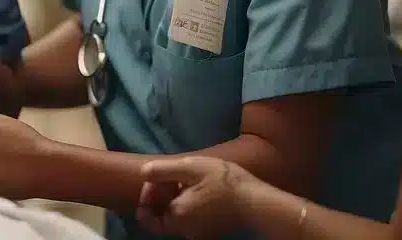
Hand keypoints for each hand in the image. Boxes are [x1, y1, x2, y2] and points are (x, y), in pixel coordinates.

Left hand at [135, 156, 256, 238]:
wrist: (258, 202)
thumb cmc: (224, 182)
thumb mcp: (190, 167)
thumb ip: (162, 170)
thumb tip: (143, 173)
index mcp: (177, 217)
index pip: (146, 216)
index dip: (146, 194)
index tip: (159, 177)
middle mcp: (185, 231)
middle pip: (160, 216)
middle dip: (161, 195)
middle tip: (172, 176)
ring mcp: (198, 233)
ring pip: (175, 217)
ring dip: (174, 198)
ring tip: (187, 179)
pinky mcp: (210, 231)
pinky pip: (189, 219)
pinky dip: (187, 204)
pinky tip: (199, 188)